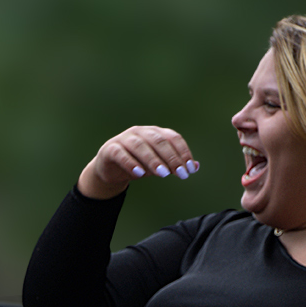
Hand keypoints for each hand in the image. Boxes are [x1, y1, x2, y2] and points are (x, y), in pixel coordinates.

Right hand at [78, 126, 198, 199]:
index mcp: (155, 133)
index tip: (190, 169)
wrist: (110, 169)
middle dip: (171, 157)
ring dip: (153, 159)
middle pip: (158, 141)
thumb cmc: (137, 164)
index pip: (172, 138)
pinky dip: (131, 163)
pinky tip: (140, 174)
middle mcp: (140, 132)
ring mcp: (124, 139)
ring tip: (163, 174)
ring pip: (140, 145)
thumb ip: (174, 165)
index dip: (183, 152)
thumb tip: (195, 167)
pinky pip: (121, 154)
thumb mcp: (158, 165)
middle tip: (180, 173)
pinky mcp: (111, 149)